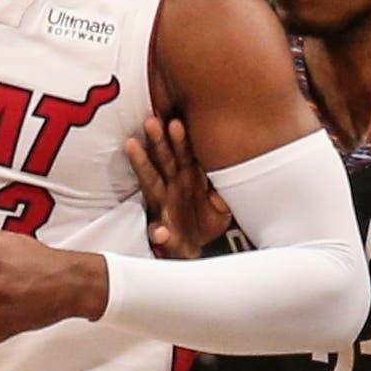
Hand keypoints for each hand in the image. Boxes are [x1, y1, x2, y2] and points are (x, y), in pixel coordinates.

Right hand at [124, 118, 232, 257]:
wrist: (195, 250)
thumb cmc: (204, 220)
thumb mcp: (222, 202)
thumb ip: (225, 186)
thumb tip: (237, 173)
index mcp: (186, 177)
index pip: (183, 153)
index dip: (180, 138)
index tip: (175, 121)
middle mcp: (171, 187)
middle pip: (164, 160)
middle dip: (157, 141)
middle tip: (151, 121)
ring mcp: (163, 207)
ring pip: (151, 183)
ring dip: (142, 164)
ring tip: (132, 145)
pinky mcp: (163, 234)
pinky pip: (159, 234)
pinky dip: (159, 233)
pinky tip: (160, 232)